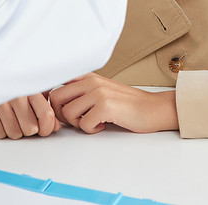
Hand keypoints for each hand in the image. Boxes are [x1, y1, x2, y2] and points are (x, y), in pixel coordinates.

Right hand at [0, 93, 60, 139]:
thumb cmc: (6, 89)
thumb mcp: (29, 93)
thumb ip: (45, 108)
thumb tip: (56, 127)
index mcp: (30, 88)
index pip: (47, 115)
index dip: (46, 128)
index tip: (43, 130)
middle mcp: (15, 94)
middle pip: (30, 129)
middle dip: (25, 129)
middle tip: (19, 120)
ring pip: (14, 133)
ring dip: (10, 130)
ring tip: (6, 118)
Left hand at [48, 73, 178, 133]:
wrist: (153, 108)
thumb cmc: (127, 104)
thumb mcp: (101, 90)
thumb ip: (81, 92)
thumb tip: (57, 105)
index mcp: (88, 76)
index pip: (57, 84)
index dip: (54, 102)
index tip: (64, 112)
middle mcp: (91, 81)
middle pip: (56, 98)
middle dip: (61, 114)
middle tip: (77, 121)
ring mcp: (98, 92)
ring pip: (67, 113)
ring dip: (78, 123)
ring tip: (93, 122)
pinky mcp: (106, 106)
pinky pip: (84, 124)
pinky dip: (92, 130)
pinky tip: (103, 125)